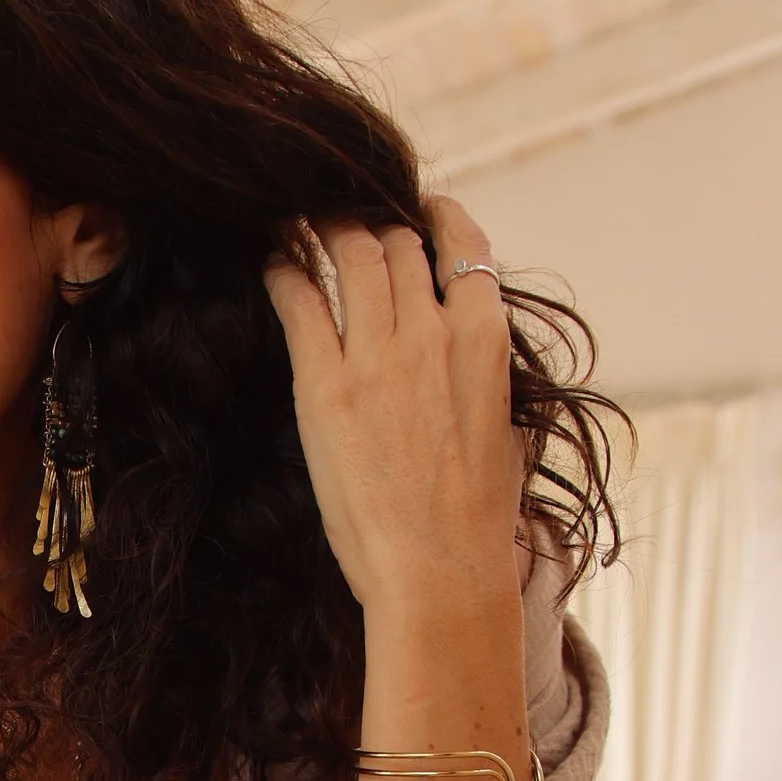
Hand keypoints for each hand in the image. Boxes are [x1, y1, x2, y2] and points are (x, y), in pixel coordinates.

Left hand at [264, 193, 524, 620]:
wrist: (440, 570)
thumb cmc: (477, 518)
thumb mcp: (506, 428)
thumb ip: (486, 375)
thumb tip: (473, 355)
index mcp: (486, 339)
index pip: (464, 246)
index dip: (436, 217)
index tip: (417, 211)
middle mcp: (433, 332)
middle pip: (398, 243)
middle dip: (370, 226)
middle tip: (344, 224)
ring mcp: (377, 354)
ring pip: (351, 254)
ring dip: (325, 232)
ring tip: (304, 226)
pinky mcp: (324, 384)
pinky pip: (299, 299)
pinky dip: (285, 270)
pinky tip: (275, 264)